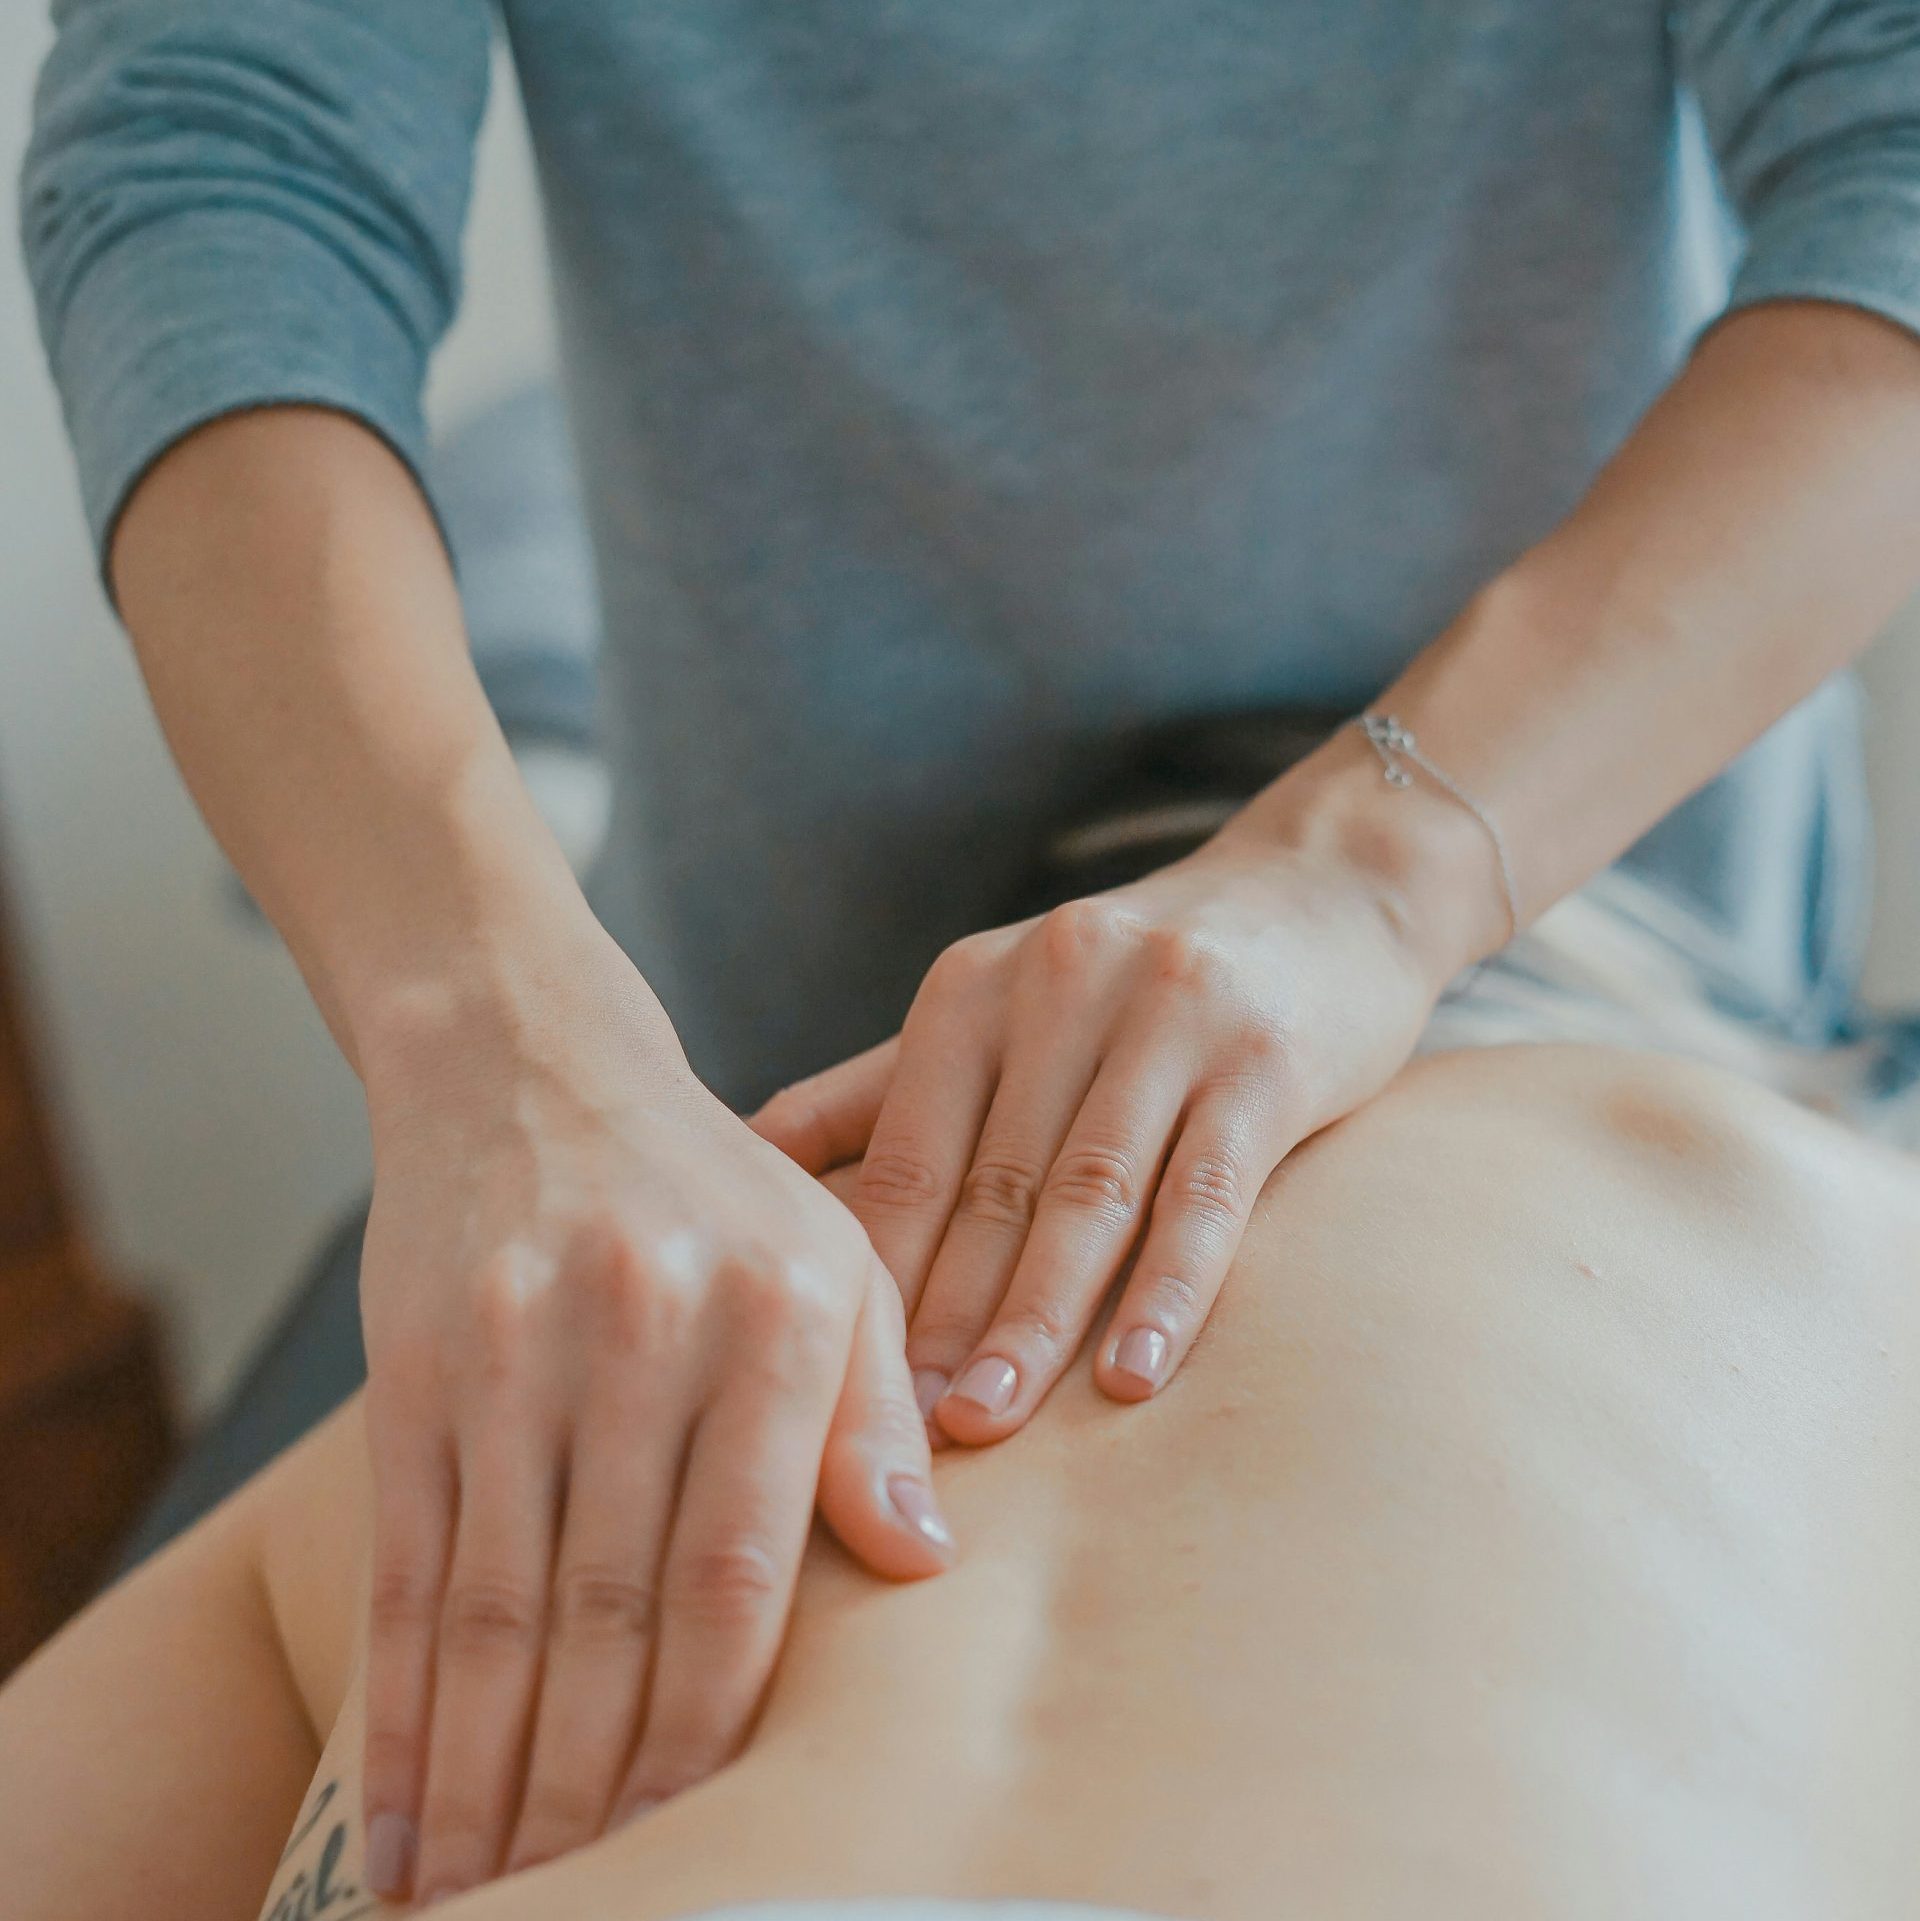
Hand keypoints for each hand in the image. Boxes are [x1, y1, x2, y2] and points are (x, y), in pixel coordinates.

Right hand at [353, 932, 951, 1906]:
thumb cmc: (714, 1191)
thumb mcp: (834, 1262)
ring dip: (489, 1782)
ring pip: (498, 1612)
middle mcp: (644, 1333)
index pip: (740, 1571)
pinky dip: (401, 1711)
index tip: (705, 1841)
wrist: (531, 1066)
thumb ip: (876, 1412)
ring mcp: (515, 1350)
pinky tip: (403, 1818)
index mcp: (776, 1316)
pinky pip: (408, 1569)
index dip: (713, 1727)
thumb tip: (923, 1565)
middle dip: (594, 1790)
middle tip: (587, 1911)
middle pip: (611, 1612)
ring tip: (485, 1904)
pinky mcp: (415, 1368)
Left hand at [752, 799, 1460, 1444]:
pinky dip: (1168, 1288)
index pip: (905, 1158)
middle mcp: (1059, 987)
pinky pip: (1207, 1190)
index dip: (869, 1279)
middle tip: (895, 1439)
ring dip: (1035, 1318)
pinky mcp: (1266, 1058)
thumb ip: (879, 1088)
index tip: (831, 1393)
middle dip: (939, 1319)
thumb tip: (743, 1161)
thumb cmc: (1134, 980)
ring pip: (1088, 1193)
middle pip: (988, 1186)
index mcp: (973, 989)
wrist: (1321, 889)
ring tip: (988, 1423)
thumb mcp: (999, 1007)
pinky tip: (1132, 1375)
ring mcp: (1167, 1017)